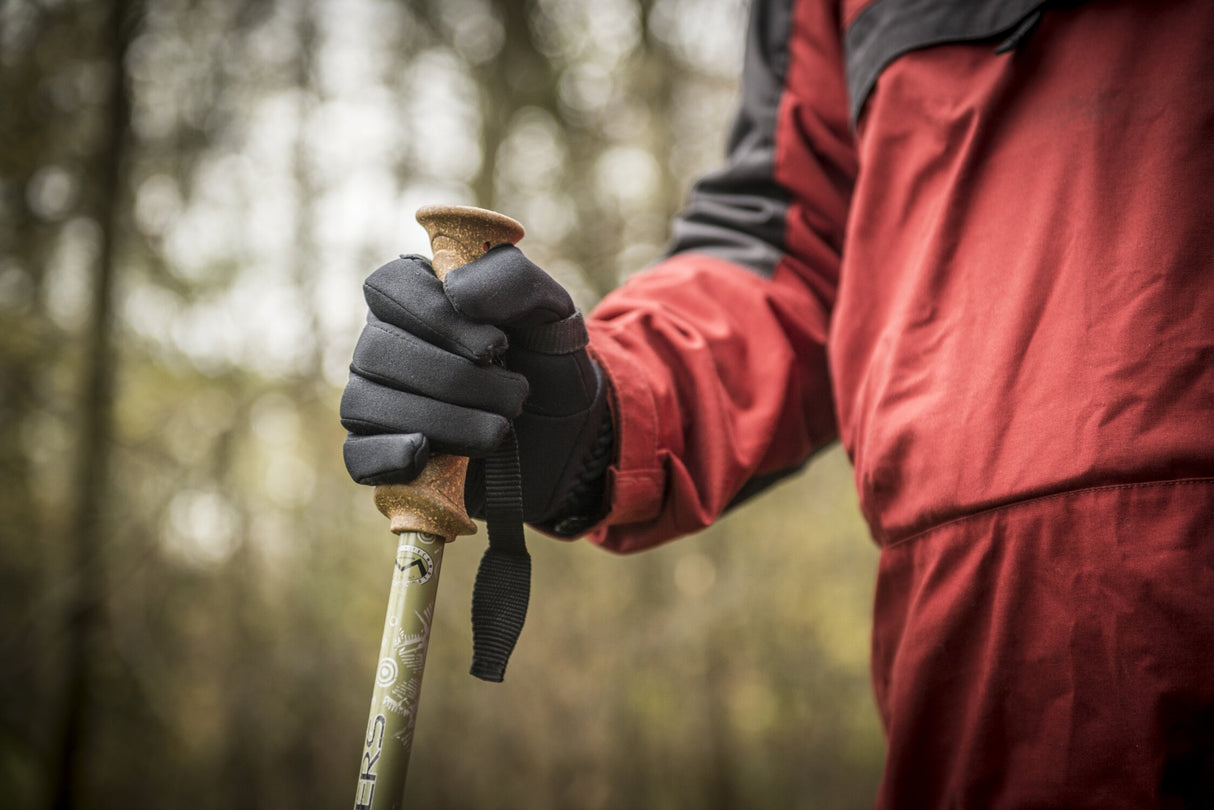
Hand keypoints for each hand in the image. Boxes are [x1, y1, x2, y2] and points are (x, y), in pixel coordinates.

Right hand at [340, 246, 611, 530]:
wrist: (567, 432)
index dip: (436, 316)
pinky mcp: (381, 453)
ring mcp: (375, 398)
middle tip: (516, 395)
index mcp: (417, 294)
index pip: (390, 286)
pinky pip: (357, 455)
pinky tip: (423, 453)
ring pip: (366, 403)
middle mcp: (385, 342)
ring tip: (501, 429)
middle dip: (453, 378)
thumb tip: (455, 290)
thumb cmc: (547, 361)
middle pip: (377, 350)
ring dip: (441, 420)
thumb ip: (513, 282)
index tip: (496, 346)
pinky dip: (386, 455)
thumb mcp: (551, 311)